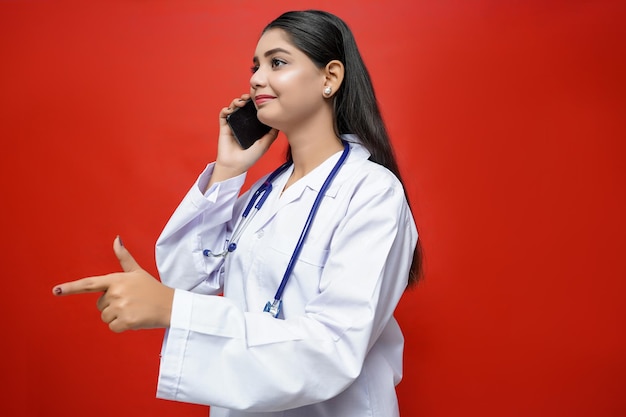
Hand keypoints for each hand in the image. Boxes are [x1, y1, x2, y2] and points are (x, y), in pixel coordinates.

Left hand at [52, 236, 173, 332]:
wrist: (171, 305)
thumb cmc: (153, 289)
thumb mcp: (137, 272)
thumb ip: (124, 257)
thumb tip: (116, 239)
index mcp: (116, 279)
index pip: (89, 284)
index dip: (71, 288)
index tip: (56, 291)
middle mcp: (116, 292)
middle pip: (100, 305)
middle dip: (113, 306)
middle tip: (131, 302)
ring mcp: (121, 307)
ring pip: (106, 317)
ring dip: (118, 317)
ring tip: (134, 310)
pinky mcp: (126, 321)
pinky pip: (113, 327)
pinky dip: (123, 326)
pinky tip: (135, 319)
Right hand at [211, 93, 278, 184]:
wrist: (235, 165)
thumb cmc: (250, 158)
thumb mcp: (265, 145)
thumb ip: (271, 134)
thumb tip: (278, 123)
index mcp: (253, 127)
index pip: (254, 111)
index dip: (256, 103)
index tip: (260, 98)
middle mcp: (243, 124)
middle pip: (244, 106)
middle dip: (246, 99)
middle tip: (249, 97)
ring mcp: (234, 125)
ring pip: (234, 108)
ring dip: (236, 101)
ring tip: (241, 102)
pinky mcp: (224, 127)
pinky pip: (223, 115)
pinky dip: (226, 109)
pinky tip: (230, 110)